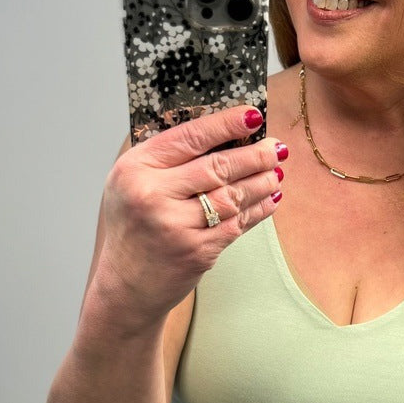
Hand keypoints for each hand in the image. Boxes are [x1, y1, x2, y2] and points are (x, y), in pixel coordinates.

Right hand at [94, 105, 285, 325]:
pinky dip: (258, 210)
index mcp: (134, 169)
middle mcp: (152, 195)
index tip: (253, 115)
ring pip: (232, 195)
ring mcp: (175, 226)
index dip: (226, 124)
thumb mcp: (130, 184)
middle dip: (255, 155)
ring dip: (262, 181)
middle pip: (217, 166)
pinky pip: (237, 224)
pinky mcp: (197, 251)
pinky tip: (270, 198)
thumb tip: (222, 133)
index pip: (189, 137)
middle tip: (276, 148)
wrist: (126, 287)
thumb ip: (165, 159)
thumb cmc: (132, 229)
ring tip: (277, 171)